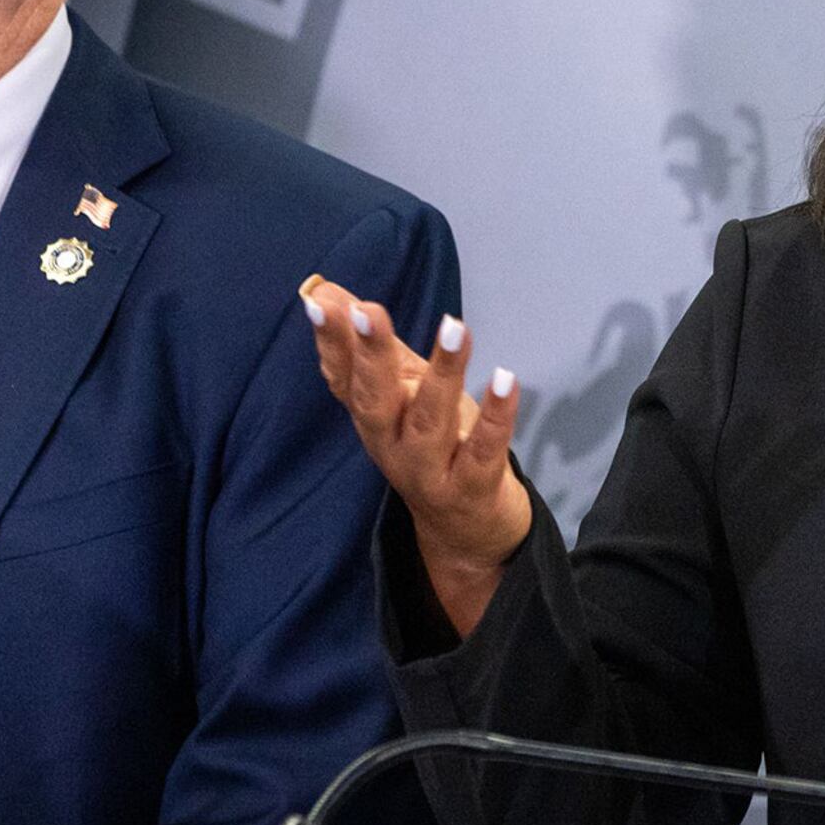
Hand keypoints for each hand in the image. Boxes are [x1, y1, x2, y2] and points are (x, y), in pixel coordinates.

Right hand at [302, 273, 530, 635]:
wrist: (464, 534)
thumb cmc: (431, 450)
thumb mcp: (399, 395)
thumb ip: (371, 347)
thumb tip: (326, 290)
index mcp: (373, 420)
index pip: (344, 379)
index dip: (330, 343)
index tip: (319, 302)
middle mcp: (391, 446)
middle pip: (375, 400)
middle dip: (370, 355)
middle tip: (366, 310)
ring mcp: (430, 471)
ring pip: (430, 422)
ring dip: (442, 374)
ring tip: (454, 327)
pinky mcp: (472, 488)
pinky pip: (485, 451)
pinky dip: (496, 416)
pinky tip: (506, 378)